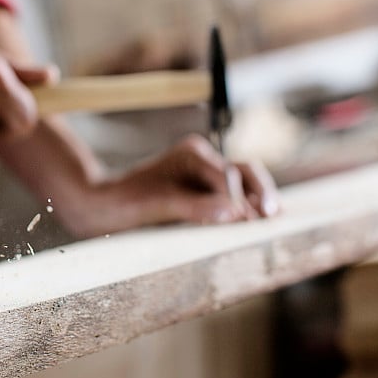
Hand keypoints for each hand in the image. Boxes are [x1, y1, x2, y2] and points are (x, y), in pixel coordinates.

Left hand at [60, 135, 279, 235]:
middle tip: (272, 216)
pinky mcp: (204, 192)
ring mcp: (205, 175)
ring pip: (244, 184)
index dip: (241, 197)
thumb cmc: (127, 201)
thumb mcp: (159, 204)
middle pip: (245, 172)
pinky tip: (254, 223)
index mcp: (193, 154)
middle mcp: (203, 159)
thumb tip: (234, 212)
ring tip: (270, 220)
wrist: (105, 206)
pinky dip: (245, 208)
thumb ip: (196, 207)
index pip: (228, 174)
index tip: (248, 219)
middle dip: (261, 193)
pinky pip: (232, 198)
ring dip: (257, 201)